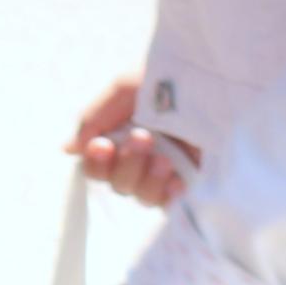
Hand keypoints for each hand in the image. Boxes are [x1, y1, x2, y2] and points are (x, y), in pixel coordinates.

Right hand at [67, 78, 188, 208]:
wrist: (216, 83)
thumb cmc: (169, 79)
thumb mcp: (124, 89)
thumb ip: (95, 118)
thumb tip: (69, 149)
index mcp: (121, 136)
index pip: (96, 166)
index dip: (95, 162)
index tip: (103, 145)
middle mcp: (141, 159)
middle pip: (117, 184)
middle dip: (126, 163)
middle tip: (143, 137)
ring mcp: (168, 173)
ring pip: (141, 196)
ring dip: (147, 178)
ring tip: (166, 157)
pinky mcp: (194, 185)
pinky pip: (171, 205)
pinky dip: (169, 194)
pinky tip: (177, 179)